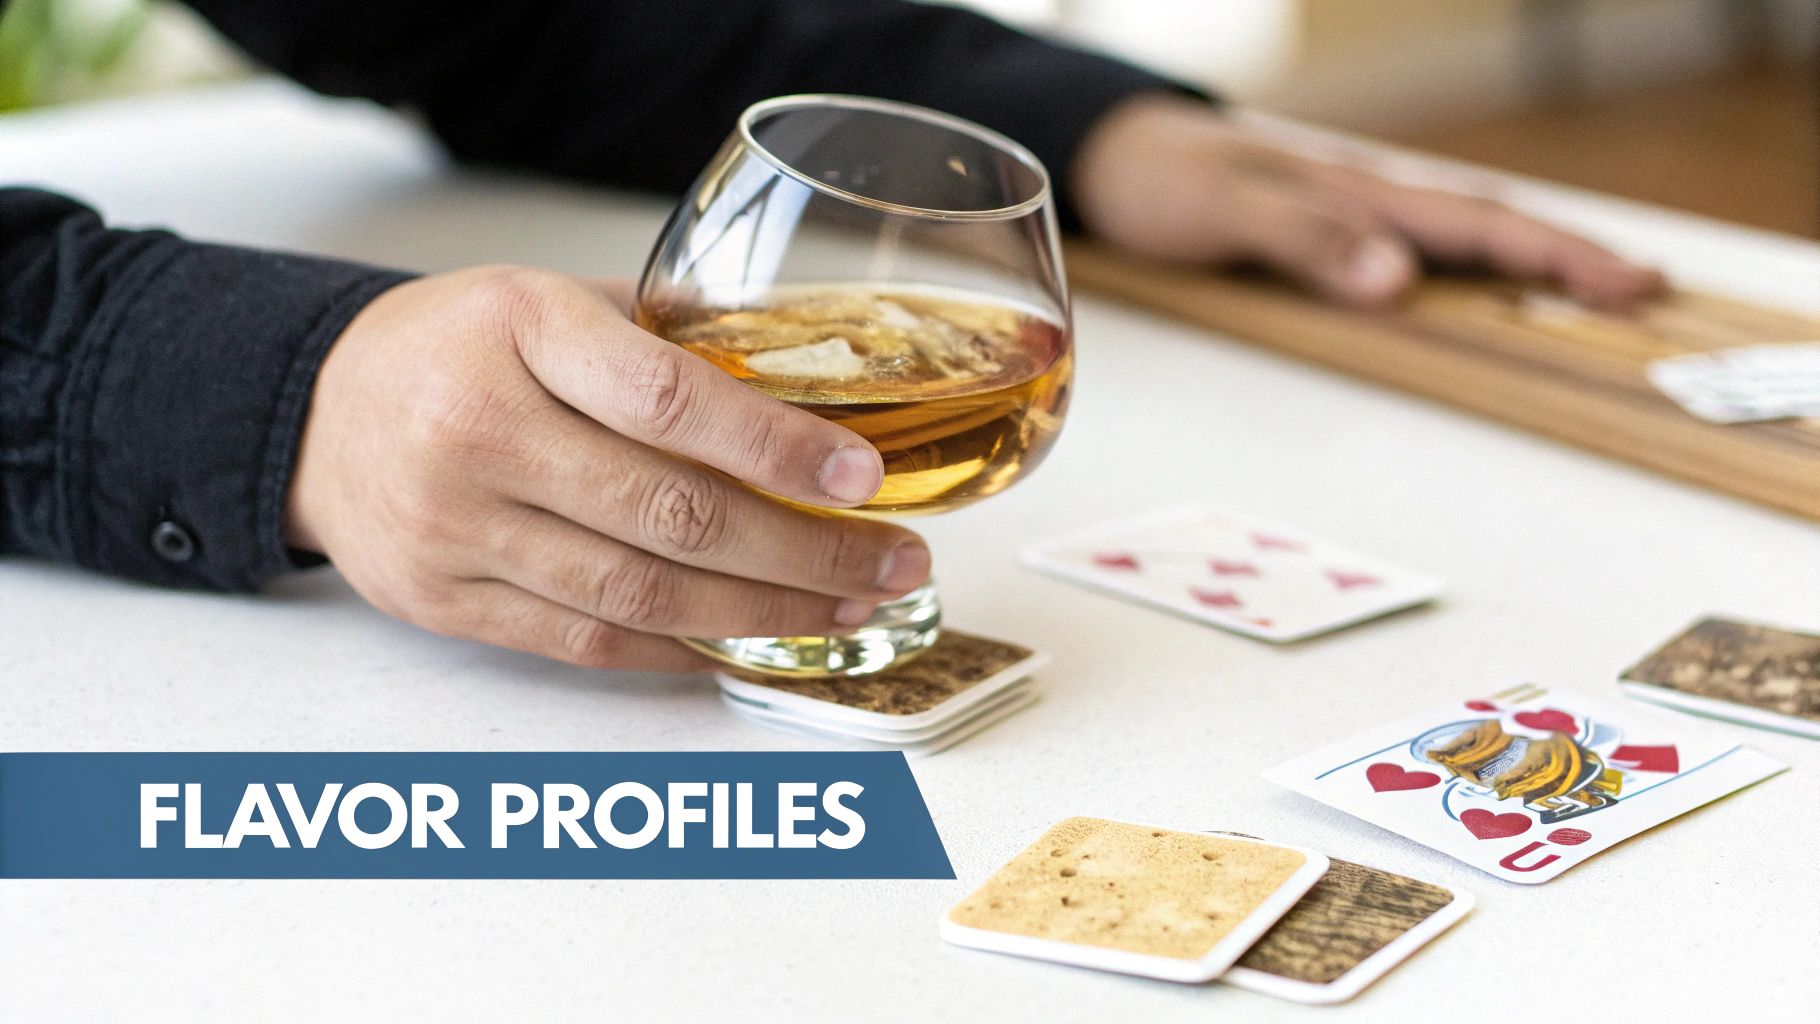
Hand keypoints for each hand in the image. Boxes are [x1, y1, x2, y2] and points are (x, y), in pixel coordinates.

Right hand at [285, 267, 930, 671]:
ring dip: (764, 611)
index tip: (863, 478)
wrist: (319, 414)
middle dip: (804, 551)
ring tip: (846, 608)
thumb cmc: (458, 346)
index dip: (777, 448)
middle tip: (891, 564)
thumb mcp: (551, 300)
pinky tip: (755, 638)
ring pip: (641, 594)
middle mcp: (479, 431)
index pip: (667, 399)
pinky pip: (591, 641)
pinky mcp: (446, 602)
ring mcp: (456, 527)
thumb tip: (816, 398)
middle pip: (670, 514)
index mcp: (519, 329)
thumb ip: (667, 341)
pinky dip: (685, 649)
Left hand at [1070, 93, 1664, 308]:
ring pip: (1460, 237)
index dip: (1558, 254)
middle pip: (1489, 227)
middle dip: (1570, 257)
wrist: (1112, 155)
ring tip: (1595, 291)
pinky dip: (1468, 270)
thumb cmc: (1162, 178)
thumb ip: (1308, 241)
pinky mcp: (1324, 235)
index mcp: (1356, 191)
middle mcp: (1366, 200)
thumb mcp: (1223, 210)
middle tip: (1646, 293)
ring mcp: (1349, 215)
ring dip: (1528, 263)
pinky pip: (1417, 251)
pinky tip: (1480, 291)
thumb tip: (1398, 283)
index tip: (1629, 284)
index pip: (1479, 224)